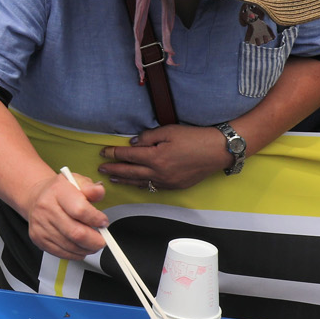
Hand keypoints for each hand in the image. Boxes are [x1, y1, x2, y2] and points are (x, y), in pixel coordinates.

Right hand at [15, 168, 109, 259]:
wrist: (37, 197)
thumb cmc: (60, 192)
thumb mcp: (77, 182)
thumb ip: (91, 188)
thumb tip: (99, 191)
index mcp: (58, 191)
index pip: (80, 210)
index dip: (96, 220)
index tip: (103, 222)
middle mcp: (46, 208)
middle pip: (76, 233)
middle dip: (95, 240)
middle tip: (102, 240)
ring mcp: (41, 225)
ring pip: (70, 246)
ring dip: (87, 248)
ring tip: (92, 243)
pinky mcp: (38, 238)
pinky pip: (62, 253)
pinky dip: (76, 254)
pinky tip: (80, 246)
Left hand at [99, 125, 232, 191]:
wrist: (218, 151)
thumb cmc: (194, 138)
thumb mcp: (169, 131)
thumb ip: (148, 137)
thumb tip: (132, 144)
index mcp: (156, 158)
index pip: (128, 156)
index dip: (113, 153)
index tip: (103, 152)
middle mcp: (159, 173)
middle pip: (130, 172)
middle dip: (114, 169)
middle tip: (101, 168)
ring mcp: (167, 182)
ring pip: (140, 182)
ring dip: (125, 179)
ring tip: (113, 178)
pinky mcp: (175, 186)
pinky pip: (153, 187)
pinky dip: (141, 184)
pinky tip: (135, 182)